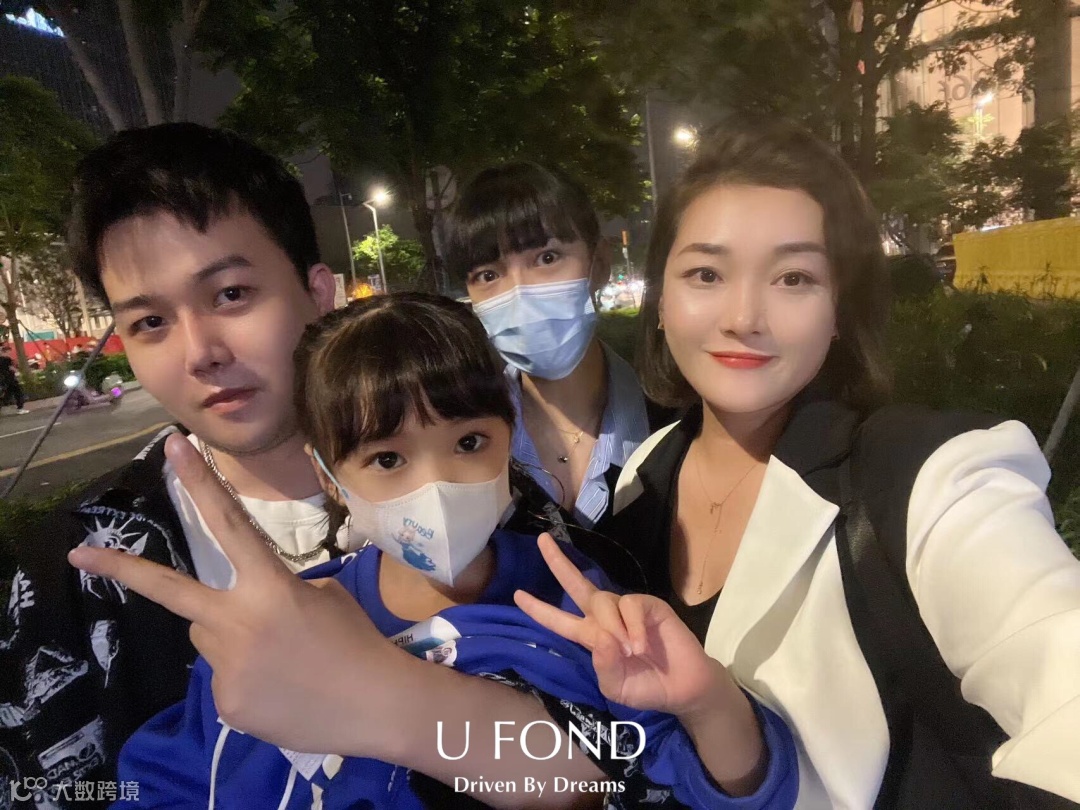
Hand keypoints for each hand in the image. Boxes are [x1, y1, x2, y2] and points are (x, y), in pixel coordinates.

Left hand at [68, 433, 409, 754]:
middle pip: (171, 590)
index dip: (200, 483)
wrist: (376, 706)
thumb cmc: (358, 643)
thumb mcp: (324, 598)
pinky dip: (248, 681)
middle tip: (78, 555)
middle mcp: (237, 621)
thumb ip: (274, 595)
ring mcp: (227, 665)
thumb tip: (248, 610)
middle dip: (121, 570)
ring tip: (281, 660)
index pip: (228, 524)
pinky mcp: (227, 702)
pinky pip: (225, 680)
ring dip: (232, 640)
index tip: (173, 447)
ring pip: (209, 640)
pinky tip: (283, 690)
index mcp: (269, 586)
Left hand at [514, 534, 730, 716]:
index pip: (559, 620)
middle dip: (558, 563)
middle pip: (577, 585)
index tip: (517, 595)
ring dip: (612, 627)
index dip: (539, 609)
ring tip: (630, 653)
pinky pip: (630, 606)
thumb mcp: (616, 688)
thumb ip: (604, 667)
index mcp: (592, 637)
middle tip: (542, 541)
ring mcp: (627, 609)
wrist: (683, 688)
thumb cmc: (646, 687)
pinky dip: (632, 627)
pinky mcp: (649, 605)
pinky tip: (639, 646)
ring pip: (603, 601)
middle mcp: (605, 618)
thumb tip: (601, 639)